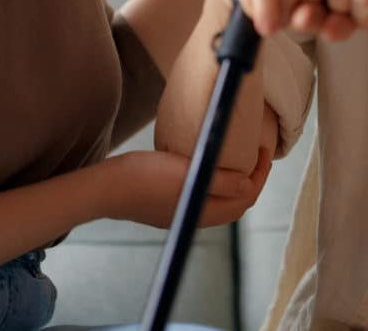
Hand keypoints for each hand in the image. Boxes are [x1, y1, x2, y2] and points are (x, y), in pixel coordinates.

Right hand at [101, 146, 273, 228]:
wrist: (104, 189)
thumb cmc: (142, 177)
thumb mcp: (185, 173)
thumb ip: (219, 181)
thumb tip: (249, 184)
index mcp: (203, 211)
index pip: (245, 198)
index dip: (260, 175)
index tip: (264, 150)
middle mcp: (195, 216)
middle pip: (236, 203)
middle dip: (251, 180)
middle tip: (256, 153)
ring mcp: (180, 213)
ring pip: (219, 201)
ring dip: (234, 183)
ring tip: (237, 158)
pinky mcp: (167, 206)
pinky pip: (202, 197)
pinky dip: (215, 183)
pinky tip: (207, 166)